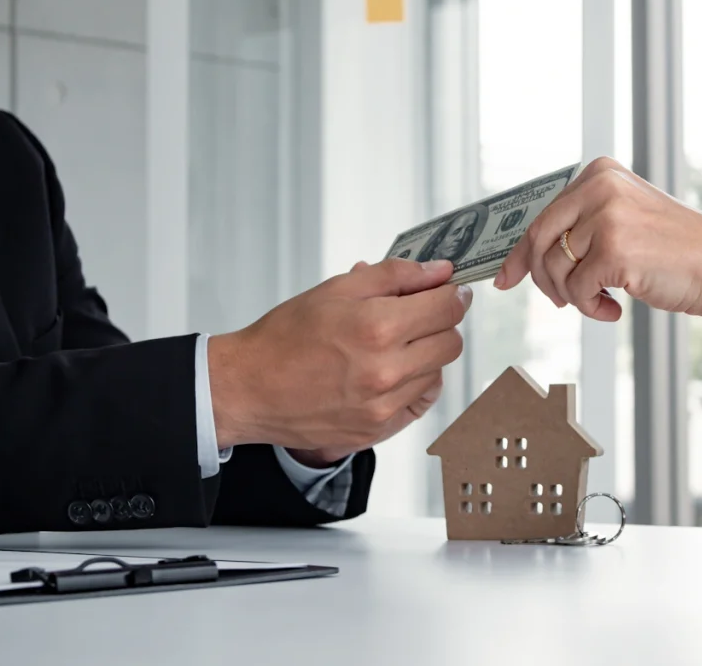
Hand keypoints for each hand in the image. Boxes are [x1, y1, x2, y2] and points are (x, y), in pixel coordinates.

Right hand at [208, 258, 470, 463]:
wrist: (249, 388)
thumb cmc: (285, 338)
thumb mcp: (337, 289)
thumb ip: (395, 276)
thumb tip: (439, 272)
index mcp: (376, 327)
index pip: (447, 307)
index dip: (452, 294)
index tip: (448, 290)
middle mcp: (386, 371)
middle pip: (450, 342)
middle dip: (441, 323)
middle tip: (418, 314)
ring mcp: (384, 406)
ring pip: (437, 372)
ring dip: (425, 353)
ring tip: (392, 345)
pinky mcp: (379, 430)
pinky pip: (421, 402)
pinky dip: (415, 384)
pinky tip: (391, 372)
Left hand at [494, 157, 701, 325]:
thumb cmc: (677, 251)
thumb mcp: (625, 218)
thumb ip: (582, 225)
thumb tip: (528, 257)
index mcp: (600, 173)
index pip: (543, 216)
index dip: (520, 254)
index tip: (506, 279)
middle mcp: (600, 187)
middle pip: (540, 241)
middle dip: (542, 279)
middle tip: (560, 301)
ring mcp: (607, 217)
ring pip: (556, 269)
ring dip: (574, 297)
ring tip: (602, 300)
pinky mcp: (614, 250)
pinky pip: (577, 291)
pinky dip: (591, 308)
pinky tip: (615, 309)